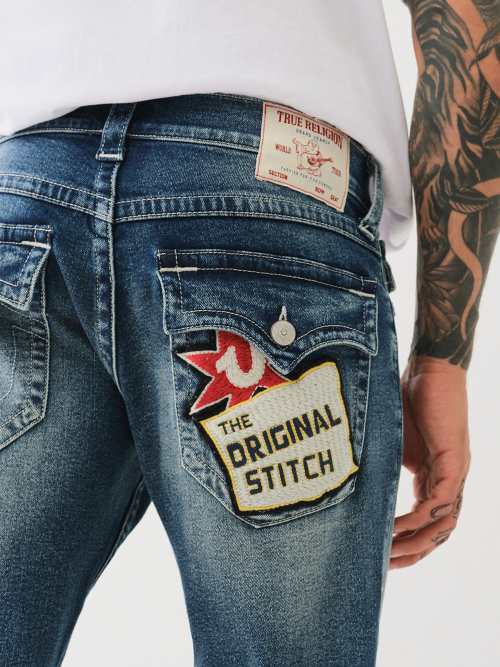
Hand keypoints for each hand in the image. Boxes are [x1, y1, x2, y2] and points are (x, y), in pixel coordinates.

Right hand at [390, 355, 470, 568]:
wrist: (429, 368)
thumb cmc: (408, 396)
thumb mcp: (389, 440)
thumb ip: (380, 464)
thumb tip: (349, 481)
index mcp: (433, 474)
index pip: (426, 519)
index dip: (407, 540)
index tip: (382, 554)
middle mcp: (448, 478)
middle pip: (438, 530)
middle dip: (413, 552)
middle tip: (385, 567)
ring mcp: (455, 471)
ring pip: (444, 522)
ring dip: (418, 542)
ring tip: (390, 554)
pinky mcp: (455, 461)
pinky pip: (442, 500)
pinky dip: (421, 518)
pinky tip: (399, 527)